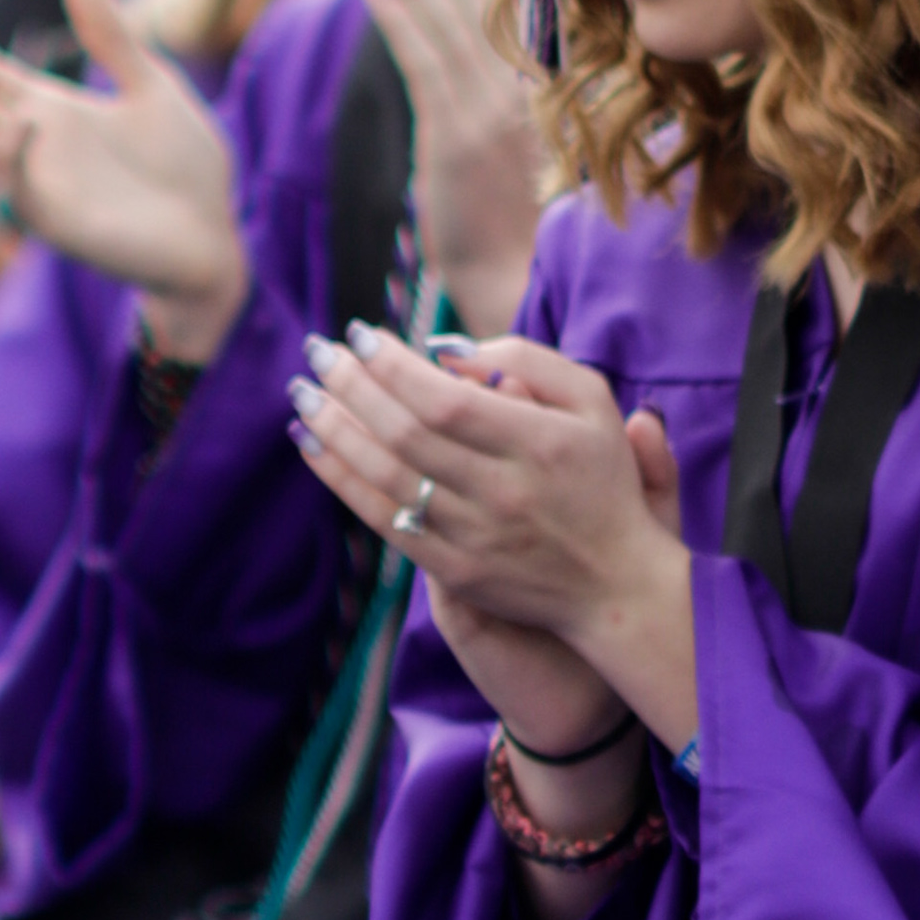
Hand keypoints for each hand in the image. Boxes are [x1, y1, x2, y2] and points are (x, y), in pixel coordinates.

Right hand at [0, 0, 245, 355]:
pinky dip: (15, 157)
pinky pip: (18, 193)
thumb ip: (114, 40)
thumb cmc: (185, 168)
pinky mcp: (59, 226)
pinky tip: (28, 121)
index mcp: (49, 112)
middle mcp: (32, 148)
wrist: (217, 238)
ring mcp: (40, 187)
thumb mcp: (152, 88)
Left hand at [288, 319, 691, 760]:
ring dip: (336, 432)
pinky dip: (344, 482)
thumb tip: (445, 350)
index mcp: (538, 443)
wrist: (616, 585)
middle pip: (405, 435)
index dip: (392, 366)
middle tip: (315, 351)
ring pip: (388, 479)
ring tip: (302, 394)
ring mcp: (476, 537)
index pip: (444, 400)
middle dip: (350, 387)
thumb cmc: (602, 479)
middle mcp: (503, 492)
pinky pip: (386, 523)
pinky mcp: (457, 572)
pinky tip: (314, 447)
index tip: (359, 334)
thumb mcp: (592, 400)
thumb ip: (528, 358)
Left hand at [358, 0, 549, 337]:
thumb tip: (456, 50)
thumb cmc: (517, 228)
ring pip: (446, 18)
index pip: (496, 3)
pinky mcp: (460, 138)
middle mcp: (523, 90)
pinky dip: (400, 22)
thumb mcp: (513, 151)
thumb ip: (492, 96)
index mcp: (541, 86)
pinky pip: (426, 63)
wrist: (520, 285)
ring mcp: (492, 112)